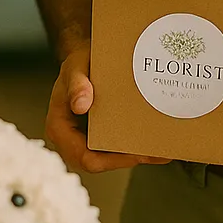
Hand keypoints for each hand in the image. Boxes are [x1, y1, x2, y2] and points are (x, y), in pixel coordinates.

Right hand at [44, 38, 169, 174]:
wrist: (85, 59)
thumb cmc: (78, 63)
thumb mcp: (75, 67)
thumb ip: (76, 84)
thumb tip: (80, 105)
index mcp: (59, 128)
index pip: (84, 157)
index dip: (110, 160)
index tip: (134, 153)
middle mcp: (72, 139)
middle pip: (101, 162)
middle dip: (128, 159)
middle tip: (155, 152)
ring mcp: (87, 139)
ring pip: (112, 158)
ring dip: (137, 155)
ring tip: (162, 149)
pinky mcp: (101, 135)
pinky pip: (118, 148)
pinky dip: (138, 147)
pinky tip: (158, 143)